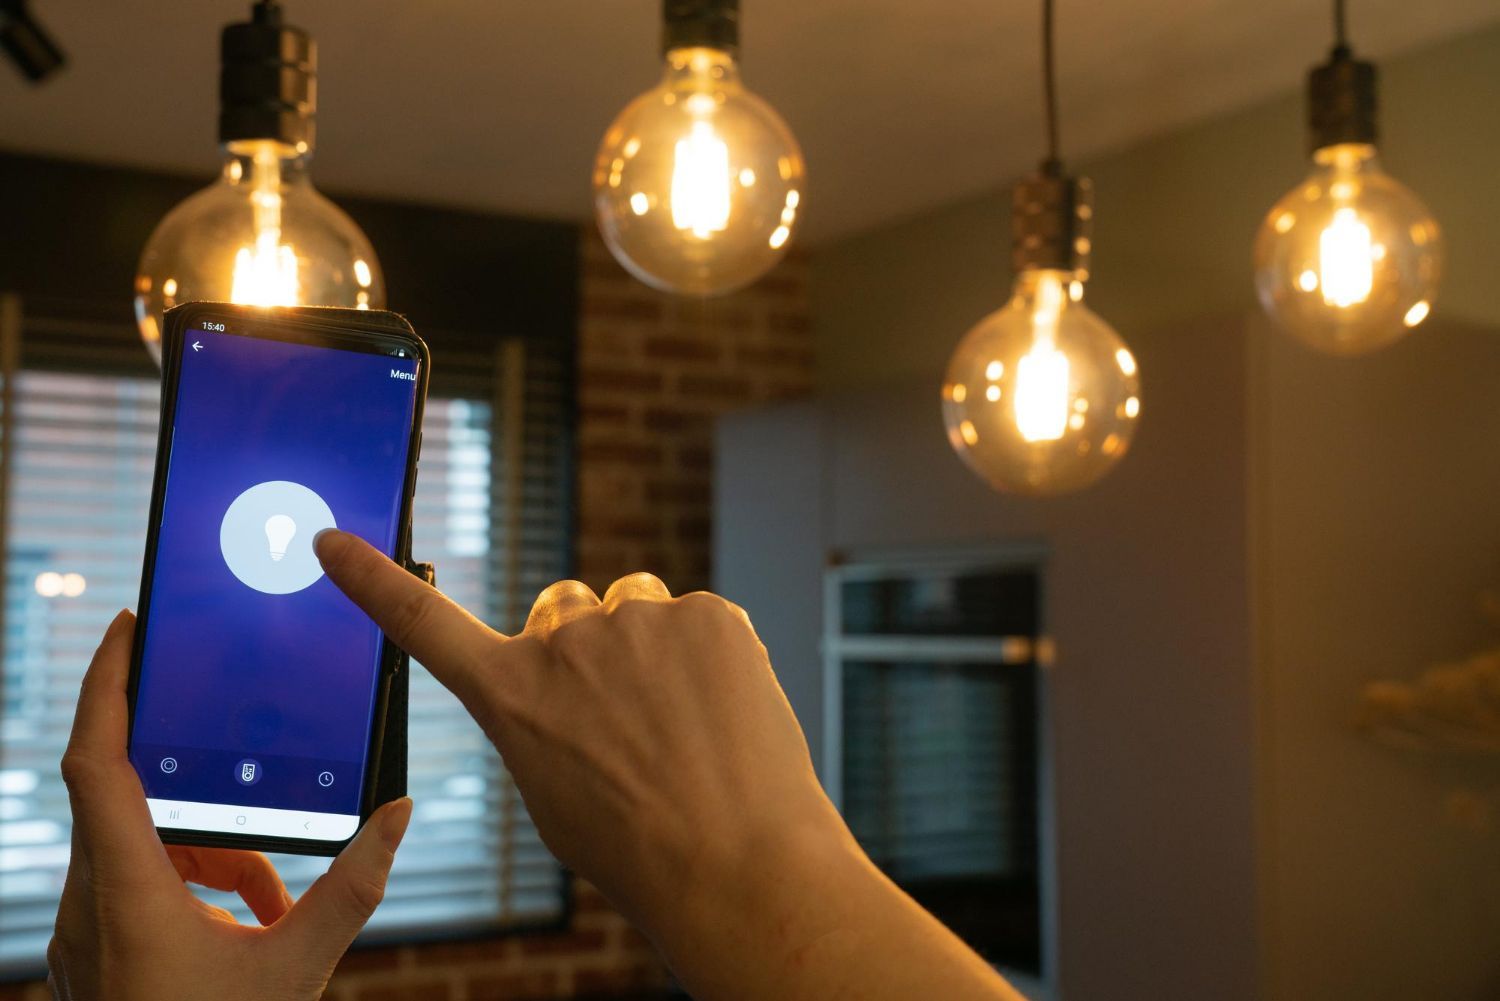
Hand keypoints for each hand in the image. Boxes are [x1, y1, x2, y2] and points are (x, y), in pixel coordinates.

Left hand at [49, 610, 413, 1000]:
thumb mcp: (297, 971)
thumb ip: (353, 888)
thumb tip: (399, 813)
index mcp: (123, 893)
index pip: (95, 761)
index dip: (105, 685)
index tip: (129, 628)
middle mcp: (87, 903)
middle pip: (126, 798)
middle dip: (194, 778)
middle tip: (232, 731)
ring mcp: (83, 932)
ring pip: (137, 847)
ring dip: (209, 850)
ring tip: (272, 894)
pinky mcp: (94, 953)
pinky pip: (136, 886)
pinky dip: (193, 884)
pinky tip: (249, 924)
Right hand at [315, 531, 858, 995]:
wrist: (733, 862)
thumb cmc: (638, 846)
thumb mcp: (551, 795)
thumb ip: (539, 720)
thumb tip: (566, 685)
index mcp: (508, 694)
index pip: (422, 621)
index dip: (373, 579)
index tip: (332, 539)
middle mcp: (563, 641)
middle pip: (564, 608)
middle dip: (587, 644)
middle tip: (628, 716)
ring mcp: (639, 619)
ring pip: (637, 608)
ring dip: (651, 646)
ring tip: (683, 724)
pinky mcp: (707, 613)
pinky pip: (699, 618)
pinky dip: (712, 657)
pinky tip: (724, 715)